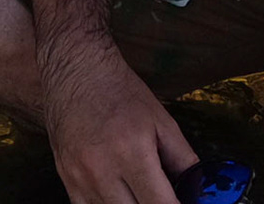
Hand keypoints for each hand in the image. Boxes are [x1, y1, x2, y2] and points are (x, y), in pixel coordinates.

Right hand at [43, 47, 197, 203]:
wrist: (76, 72)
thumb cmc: (120, 92)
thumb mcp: (161, 120)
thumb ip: (183, 159)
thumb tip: (196, 190)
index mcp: (132, 151)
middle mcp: (102, 170)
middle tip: (162, 196)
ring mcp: (80, 179)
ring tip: (141, 192)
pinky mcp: (67, 182)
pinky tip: (119, 195)